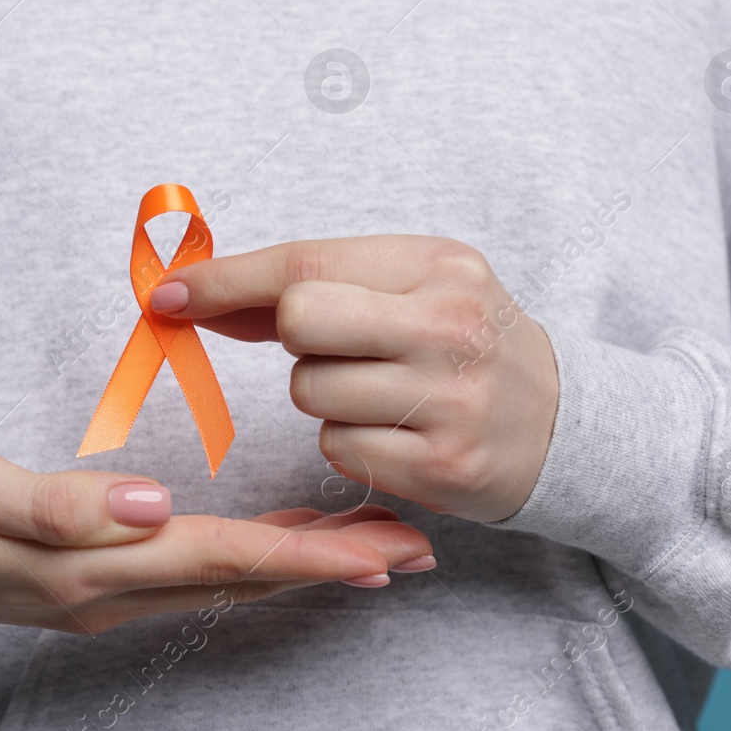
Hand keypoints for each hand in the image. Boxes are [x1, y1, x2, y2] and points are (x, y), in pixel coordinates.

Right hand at [0, 437, 434, 633]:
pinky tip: (277, 542)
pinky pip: (192, 572)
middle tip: (414, 548)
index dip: (305, 554)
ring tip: (372, 545)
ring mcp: (102, 589)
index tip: (381, 550)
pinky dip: (249, 556)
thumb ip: (56, 504)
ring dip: (300, 561)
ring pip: (224, 577)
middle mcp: (108, 589)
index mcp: (88, 564)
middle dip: (330, 563)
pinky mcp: (93, 577)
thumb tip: (152, 507)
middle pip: (240, 576)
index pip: (219, 558)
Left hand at [151, 236, 558, 522]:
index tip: (169, 294)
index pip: (304, 263)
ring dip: (323, 396)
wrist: (562, 424)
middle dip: (292, 338)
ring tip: (381, 392)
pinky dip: (348, 442)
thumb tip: (193, 293)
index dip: (225, 279)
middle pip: (301, 322)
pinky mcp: (444, 467)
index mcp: (438, 266)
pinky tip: (395, 432)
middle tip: (332, 347)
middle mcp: (450, 327)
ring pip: (311, 392)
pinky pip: (338, 448)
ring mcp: (450, 399)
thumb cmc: (461, 343)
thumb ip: (311, 286)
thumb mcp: (410, 289)